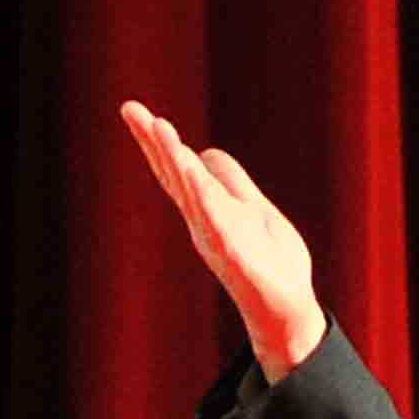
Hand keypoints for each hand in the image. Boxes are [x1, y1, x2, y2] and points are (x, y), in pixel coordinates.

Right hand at [119, 100, 327, 381]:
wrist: (288, 310)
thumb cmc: (271, 263)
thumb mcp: (253, 209)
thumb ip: (232, 182)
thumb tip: (207, 151)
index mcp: (207, 208)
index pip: (178, 168)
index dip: (158, 140)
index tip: (135, 110)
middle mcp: (203, 220)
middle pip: (174, 174)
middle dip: (152, 142)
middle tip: (130, 108)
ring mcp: (214, 235)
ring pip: (190, 190)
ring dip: (174, 158)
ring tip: (158, 126)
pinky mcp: (232, 251)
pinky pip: (214, 216)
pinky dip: (202, 193)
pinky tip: (192, 170)